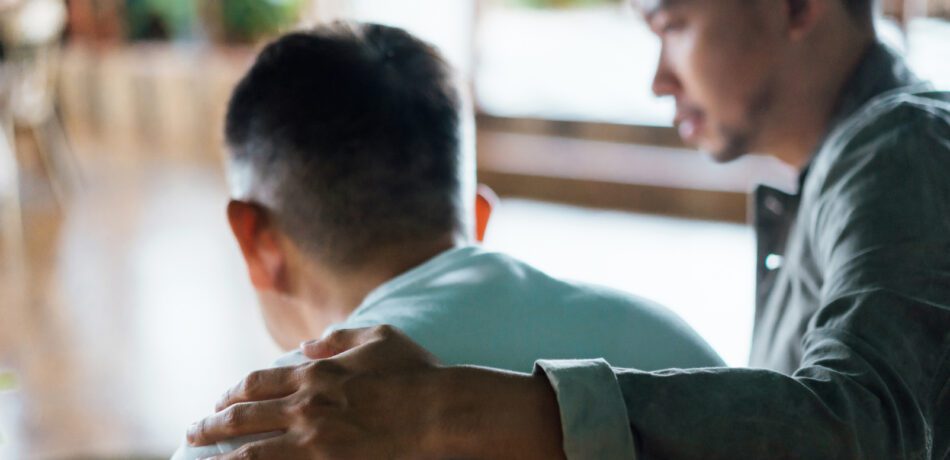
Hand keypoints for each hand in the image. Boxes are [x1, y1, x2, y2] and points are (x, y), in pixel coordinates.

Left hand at [188, 325, 564, 458]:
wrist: (440, 412)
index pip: (260, 381)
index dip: (235, 390)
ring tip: (198, 458)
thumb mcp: (382, 338)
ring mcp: (313, 438)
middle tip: (193, 432)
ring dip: (219, 452)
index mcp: (317, 372)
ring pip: (249, 449)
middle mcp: (307, 404)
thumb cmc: (417, 375)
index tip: (222, 399)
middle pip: (244, 414)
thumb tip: (309, 343)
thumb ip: (342, 338)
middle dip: (213, 424)